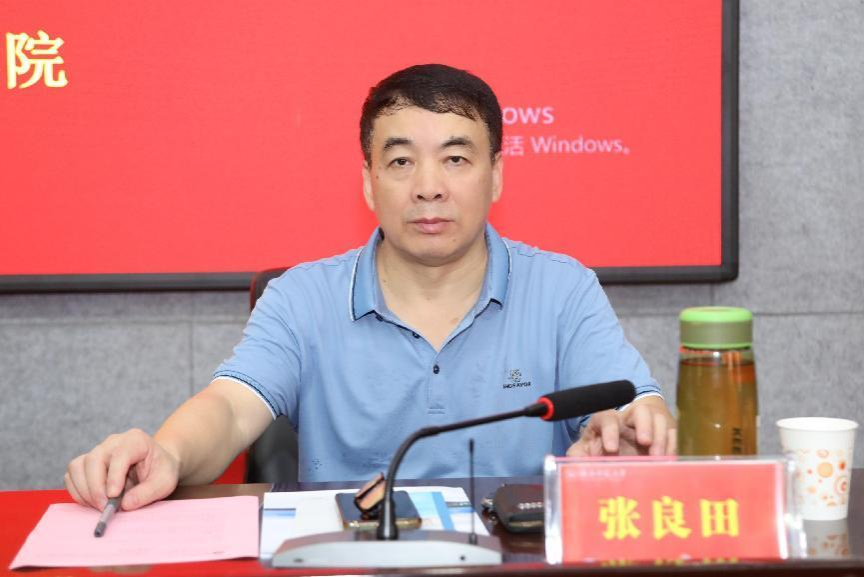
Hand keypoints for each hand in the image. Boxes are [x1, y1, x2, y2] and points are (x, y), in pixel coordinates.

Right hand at [65, 428, 179, 510]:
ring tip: (100, 506)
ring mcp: (97, 451)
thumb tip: (124, 504)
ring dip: (84, 491)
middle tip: (104, 508)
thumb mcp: (165, 482)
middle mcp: (113, 442)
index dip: (114, 476)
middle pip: (93, 460)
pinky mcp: (86, 464)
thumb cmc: (161, 470)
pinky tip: (92, 502)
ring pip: (78, 466)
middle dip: (96, 487)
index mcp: (135, 440)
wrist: (156, 465)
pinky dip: (78, 492)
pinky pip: (72, 475)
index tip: (113, 496)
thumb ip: (148, 492)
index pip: (120, 455)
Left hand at [566, 395, 676, 456]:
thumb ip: (577, 457)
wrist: (619, 452)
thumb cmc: (598, 451)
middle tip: (645, 443)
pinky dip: (672, 445)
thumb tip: (574, 465)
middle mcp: (628, 419)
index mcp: (605, 421)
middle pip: (640, 410)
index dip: (610, 431)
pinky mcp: (663, 435)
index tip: (611, 449)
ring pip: (659, 419)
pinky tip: (668, 460)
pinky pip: (672, 433)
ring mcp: (648, 425)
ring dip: (660, 436)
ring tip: (658, 456)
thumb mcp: (583, 453)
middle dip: (644, 425)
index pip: (607, 418)